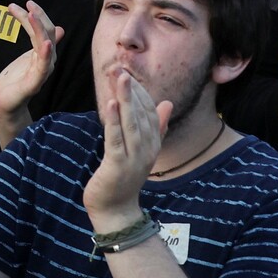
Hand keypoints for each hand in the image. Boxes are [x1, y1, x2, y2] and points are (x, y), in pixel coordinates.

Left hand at [0, 2, 62, 123]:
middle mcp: (46, 61)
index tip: (26, 3)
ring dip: (39, 29)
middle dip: (39, 17)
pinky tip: (46, 44)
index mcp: (43, 54)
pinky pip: (43, 66)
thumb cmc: (15, 81)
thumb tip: (59, 28)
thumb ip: (38, 42)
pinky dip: (46, 54)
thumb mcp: (27, 57)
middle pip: (47, 34)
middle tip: (27, 4)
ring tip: (30, 14)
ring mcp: (42, 71)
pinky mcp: (35, 82)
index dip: (38, 15)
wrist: (5, 104)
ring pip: (45, 46)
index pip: (45, 30)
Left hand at [81, 67, 168, 226]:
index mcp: (152, 142)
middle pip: (142, 113)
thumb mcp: (141, 150)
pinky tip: (111, 103)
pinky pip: (117, 139)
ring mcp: (135, 157)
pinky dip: (114, 121)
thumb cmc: (124, 179)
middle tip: (120, 66)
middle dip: (132, 89)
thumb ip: (155, 127)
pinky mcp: (118, 165)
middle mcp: (147, 148)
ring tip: (120, 77)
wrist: (115, 210)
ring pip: (132, 123)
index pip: (150, 111)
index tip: (127, 71)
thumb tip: (166, 103)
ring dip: (127, 99)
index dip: (140, 91)